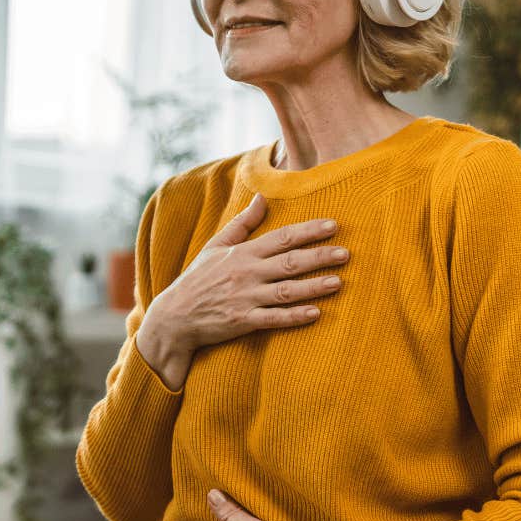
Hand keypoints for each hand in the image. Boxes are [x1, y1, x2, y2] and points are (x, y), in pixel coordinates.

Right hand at [148, 194, 349, 353]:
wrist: (174, 317)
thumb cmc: (198, 280)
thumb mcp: (216, 246)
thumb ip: (242, 224)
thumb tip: (262, 198)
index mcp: (243, 253)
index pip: (281, 237)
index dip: (309, 230)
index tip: (333, 225)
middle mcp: (247, 273)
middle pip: (289, 262)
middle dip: (319, 256)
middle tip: (346, 254)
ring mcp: (245, 298)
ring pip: (286, 290)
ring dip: (313, 286)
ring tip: (338, 282)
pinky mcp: (243, 321)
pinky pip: (273, 319)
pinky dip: (294, 316)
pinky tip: (315, 313)